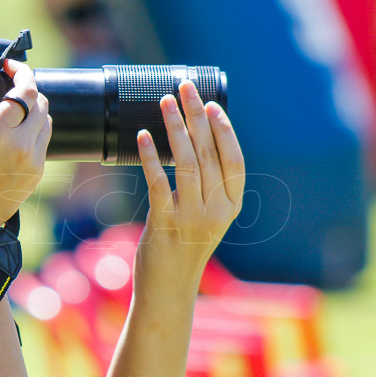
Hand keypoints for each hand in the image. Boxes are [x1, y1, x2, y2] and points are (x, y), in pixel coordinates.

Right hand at [0, 59, 51, 235]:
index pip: (26, 90)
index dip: (22, 71)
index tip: (10, 65)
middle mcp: (19, 145)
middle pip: (42, 102)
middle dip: (28, 88)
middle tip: (11, 84)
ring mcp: (31, 162)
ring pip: (47, 122)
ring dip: (35, 109)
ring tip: (15, 106)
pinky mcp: (34, 175)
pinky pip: (44, 143)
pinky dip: (35, 130)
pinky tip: (17, 131)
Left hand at [134, 80, 244, 304]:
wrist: (168, 289)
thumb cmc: (183, 248)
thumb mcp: (205, 217)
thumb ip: (206, 188)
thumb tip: (193, 144)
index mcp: (231, 206)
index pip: (234, 160)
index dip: (224, 130)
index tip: (210, 104)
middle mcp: (216, 210)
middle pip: (210, 153)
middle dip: (196, 116)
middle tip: (184, 87)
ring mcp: (192, 217)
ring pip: (187, 163)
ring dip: (174, 128)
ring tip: (163, 102)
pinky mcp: (166, 224)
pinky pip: (158, 183)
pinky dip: (150, 156)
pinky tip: (141, 137)